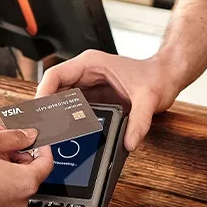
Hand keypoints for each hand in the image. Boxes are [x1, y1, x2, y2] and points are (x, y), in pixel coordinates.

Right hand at [0, 127, 54, 206]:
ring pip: (14, 178)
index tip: (30, 134)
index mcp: (25, 183)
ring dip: (4, 160)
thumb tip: (30, 135)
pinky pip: (2, 188)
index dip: (40, 144)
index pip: (47, 161)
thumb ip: (13, 136)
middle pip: (29, 169)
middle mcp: (20, 199)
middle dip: (16, 149)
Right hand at [35, 50, 177, 151]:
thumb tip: (129, 142)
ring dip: (54, 117)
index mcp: (91, 64)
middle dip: (46, 110)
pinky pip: (72, 108)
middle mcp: (85, 72)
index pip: (55, 75)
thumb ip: (139, 121)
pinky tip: (65, 135)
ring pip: (60, 100)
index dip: (43, 94)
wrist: (166, 77)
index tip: (40, 113)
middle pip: (53, 90)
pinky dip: (66, 121)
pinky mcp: (93, 97)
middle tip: (42, 131)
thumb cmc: (156, 78)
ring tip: (50, 135)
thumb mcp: (149, 99)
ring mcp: (87, 85)